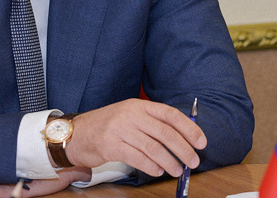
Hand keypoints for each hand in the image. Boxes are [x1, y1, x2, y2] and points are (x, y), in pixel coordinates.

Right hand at [64, 99, 205, 177]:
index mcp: (139, 105)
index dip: (189, 128)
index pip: (171, 114)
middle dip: (184, 149)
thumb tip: (182, 137)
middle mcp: (131, 114)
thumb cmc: (107, 126)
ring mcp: (120, 129)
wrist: (76, 133)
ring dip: (170, 161)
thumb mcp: (130, 116)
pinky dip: (151, 166)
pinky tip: (158, 171)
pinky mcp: (111, 145)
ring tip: (178, 170)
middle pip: (165, 133)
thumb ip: (152, 122)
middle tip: (193, 161)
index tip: (201, 142)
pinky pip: (137, 158)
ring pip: (153, 147)